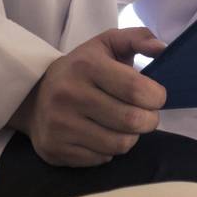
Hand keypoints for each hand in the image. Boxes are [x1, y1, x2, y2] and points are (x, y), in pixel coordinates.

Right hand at [10, 27, 166, 166]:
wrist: (33, 95)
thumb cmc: (81, 68)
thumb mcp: (106, 44)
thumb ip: (137, 38)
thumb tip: (162, 49)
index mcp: (86, 66)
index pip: (136, 89)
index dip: (156, 97)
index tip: (156, 96)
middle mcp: (70, 95)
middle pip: (131, 120)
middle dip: (149, 120)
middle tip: (146, 115)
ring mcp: (61, 125)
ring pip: (119, 144)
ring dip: (131, 136)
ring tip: (125, 124)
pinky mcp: (56, 149)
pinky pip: (102, 158)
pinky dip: (110, 150)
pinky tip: (103, 135)